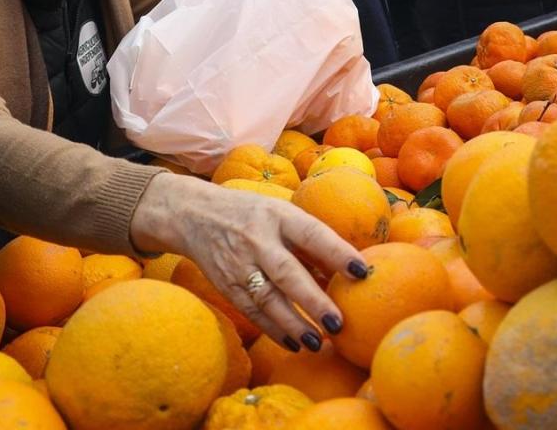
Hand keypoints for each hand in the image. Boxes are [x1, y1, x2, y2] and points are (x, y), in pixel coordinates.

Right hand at [129, 173, 365, 349]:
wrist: (195, 215)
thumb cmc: (255, 214)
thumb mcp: (282, 212)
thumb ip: (311, 239)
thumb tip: (349, 270)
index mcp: (279, 215)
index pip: (312, 233)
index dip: (337, 252)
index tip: (362, 271)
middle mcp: (257, 239)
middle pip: (287, 272)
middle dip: (313, 300)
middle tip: (338, 323)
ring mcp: (238, 264)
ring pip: (267, 299)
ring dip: (293, 324)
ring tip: (317, 342)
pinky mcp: (225, 285)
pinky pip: (251, 311)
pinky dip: (273, 330)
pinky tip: (294, 343)